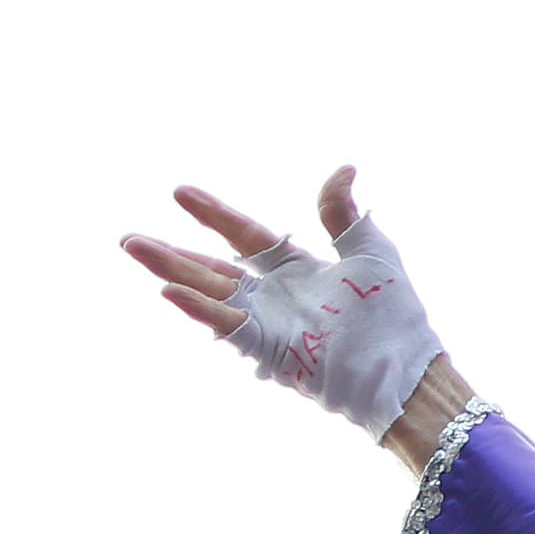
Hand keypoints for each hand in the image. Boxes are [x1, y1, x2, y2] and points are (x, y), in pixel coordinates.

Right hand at [120, 165, 444, 439]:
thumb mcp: (369, 249)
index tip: (180, 192)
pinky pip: (228, 326)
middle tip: (128, 239)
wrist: (406, 365)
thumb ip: (341, 213)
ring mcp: (268, 324)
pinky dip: (199, 309)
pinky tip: (169, 290)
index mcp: (295, 270)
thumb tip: (344, 168)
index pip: (243, 236)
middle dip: (170, 252)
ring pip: (209, 293)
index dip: (213, 214)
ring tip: (134, 249)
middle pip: (212, 268)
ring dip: (170, 271)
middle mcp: (274, 297)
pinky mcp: (270, 349)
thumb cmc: (394, 313)